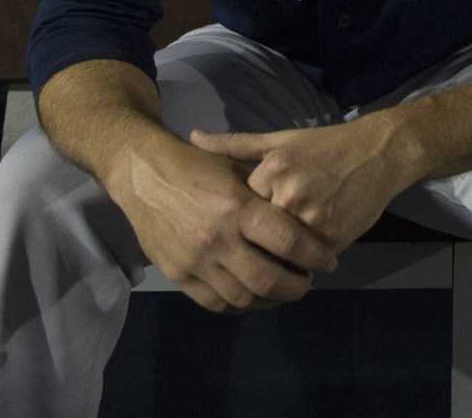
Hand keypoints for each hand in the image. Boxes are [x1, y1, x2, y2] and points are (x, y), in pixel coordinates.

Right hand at [108, 136, 338, 314]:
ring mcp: (195, 261)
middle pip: (269, 279)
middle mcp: (218, 238)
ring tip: (282, 290)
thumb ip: (266, 194)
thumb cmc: (197, 166)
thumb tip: (303, 215)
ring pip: (243, 297)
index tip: (328, 262)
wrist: (143, 176)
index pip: (289, 241)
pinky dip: (239, 305)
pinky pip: (215, 303)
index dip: (315, 256)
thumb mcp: (236, 169)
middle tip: (307, 281)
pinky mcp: (177, 274)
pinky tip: (253, 296)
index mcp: (237, 207)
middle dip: (296, 286)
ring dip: (270, 299)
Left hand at [190, 115, 414, 255]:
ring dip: (278, 256)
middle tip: (258, 243)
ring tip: (279, 253)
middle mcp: (288, 195)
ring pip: (280, 252)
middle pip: (257, 234)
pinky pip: (306, 260)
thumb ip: (236, 144)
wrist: (380, 153)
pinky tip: (304, 254)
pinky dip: (303, 260)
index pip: (240, 208)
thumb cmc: (326, 146)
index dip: (243, 215)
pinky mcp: (332, 237)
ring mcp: (312, 219)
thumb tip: (193, 137)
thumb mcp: (280, 140)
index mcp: (272, 170)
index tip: (245, 216)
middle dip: (257, 241)